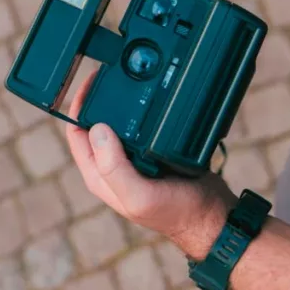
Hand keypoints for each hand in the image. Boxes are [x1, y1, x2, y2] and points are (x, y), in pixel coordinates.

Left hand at [64, 72, 236, 254]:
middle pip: (97, 124)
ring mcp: (134, 158)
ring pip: (121, 123)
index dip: (79, 105)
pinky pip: (144, 125)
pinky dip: (145, 110)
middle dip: (100, 99)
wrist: (212, 217)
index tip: (92, 81)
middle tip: (113, 73)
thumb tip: (98, 129)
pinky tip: (153, 96)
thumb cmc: (176, 212)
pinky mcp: (154, 152)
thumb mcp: (140, 195)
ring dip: (123, 103)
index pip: (77, 133)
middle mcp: (113, 165)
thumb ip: (114, 168)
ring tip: (131, 78)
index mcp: (100, 175)